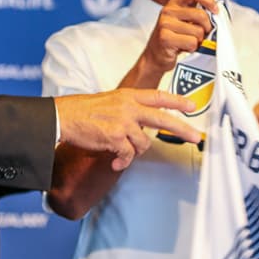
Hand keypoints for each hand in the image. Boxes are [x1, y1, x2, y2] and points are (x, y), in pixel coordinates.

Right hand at [54, 89, 198, 170]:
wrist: (63, 116)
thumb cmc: (82, 110)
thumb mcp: (110, 101)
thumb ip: (128, 110)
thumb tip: (142, 127)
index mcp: (128, 95)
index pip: (158, 96)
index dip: (176, 101)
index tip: (191, 105)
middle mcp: (128, 107)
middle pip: (162, 119)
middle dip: (182, 129)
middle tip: (195, 137)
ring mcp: (123, 122)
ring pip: (143, 144)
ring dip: (133, 152)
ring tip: (120, 152)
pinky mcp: (115, 137)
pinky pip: (127, 155)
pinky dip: (122, 162)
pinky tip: (114, 162)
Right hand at [128, 0, 217, 86]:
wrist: (154, 56)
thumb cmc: (173, 38)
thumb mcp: (183, 21)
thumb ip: (196, 14)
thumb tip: (217, 13)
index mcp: (174, 3)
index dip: (208, 0)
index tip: (215, 11)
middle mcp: (168, 11)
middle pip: (200, 15)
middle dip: (206, 28)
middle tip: (202, 35)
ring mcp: (165, 24)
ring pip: (198, 32)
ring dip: (198, 41)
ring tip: (188, 42)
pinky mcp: (165, 38)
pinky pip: (191, 43)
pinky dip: (192, 48)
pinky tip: (183, 48)